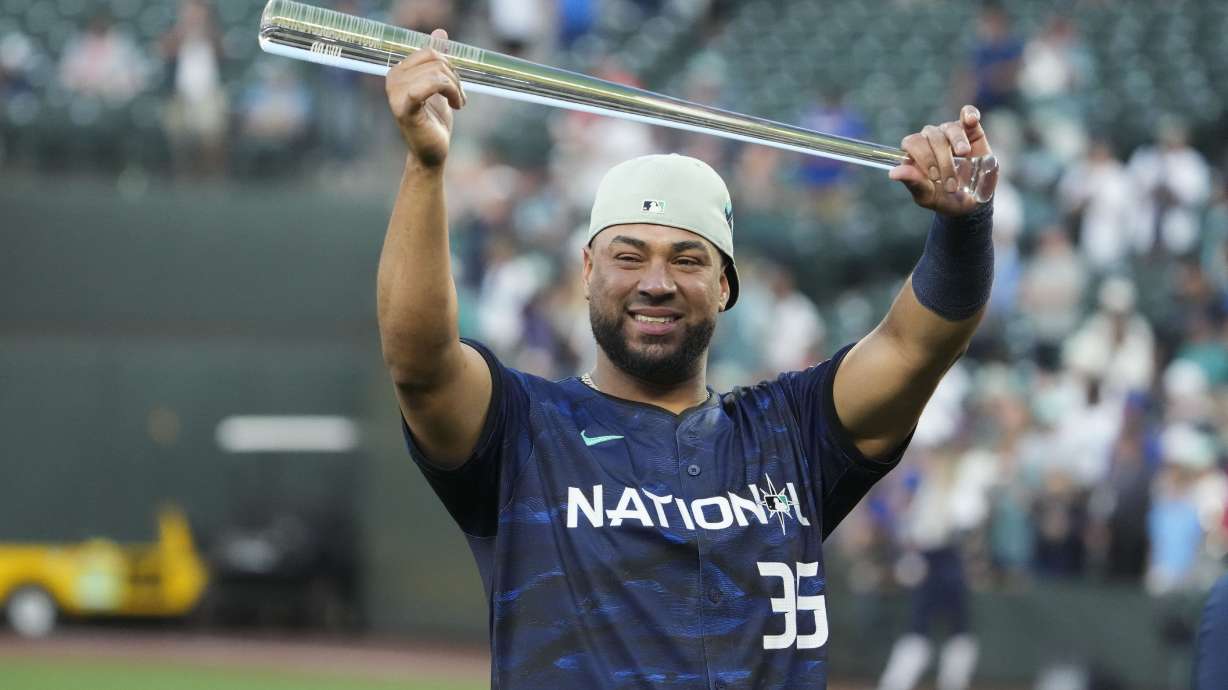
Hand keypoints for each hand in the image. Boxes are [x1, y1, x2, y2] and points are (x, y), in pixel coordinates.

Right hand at [385, 28, 466, 168]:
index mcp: (398, 71)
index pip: (430, 51)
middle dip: (454, 77)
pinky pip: (430, 85)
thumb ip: (437, 59)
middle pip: (435, 59)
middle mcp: (392, 79)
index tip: (455, 86)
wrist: (432, 152)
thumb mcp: (439, 84)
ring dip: (456, 88)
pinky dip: (450, 92)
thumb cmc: (434, 120)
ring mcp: (396, 94)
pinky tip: (456, 106)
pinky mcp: (404, 109)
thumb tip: (440, 32)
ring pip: (438, 72)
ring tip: (459, 103)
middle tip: (460, 97)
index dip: (449, 66)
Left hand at [889, 105, 991, 215]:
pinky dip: (969, 114)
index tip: (933, 175)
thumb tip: (893, 173)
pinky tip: (970, 120)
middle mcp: (931, 139)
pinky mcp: (971, 130)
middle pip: (931, 136)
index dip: (922, 156)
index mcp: (916, 153)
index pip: (911, 143)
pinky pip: (968, 114)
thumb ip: (914, 183)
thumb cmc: (945, 198)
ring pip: (949, 128)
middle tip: (951, 182)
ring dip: (956, 141)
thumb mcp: (929, 196)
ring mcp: (950, 133)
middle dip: (942, 159)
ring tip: (964, 154)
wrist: (973, 201)